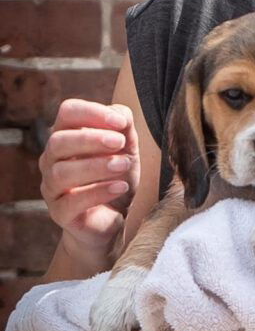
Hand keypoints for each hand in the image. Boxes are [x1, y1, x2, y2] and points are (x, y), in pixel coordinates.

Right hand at [39, 98, 140, 268]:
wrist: (115, 217)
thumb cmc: (118, 175)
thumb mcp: (126, 147)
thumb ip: (123, 126)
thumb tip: (119, 115)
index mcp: (67, 135)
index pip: (67, 112)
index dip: (92, 113)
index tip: (120, 123)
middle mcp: (52, 159)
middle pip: (58, 141)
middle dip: (91, 139)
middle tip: (120, 142)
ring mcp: (52, 187)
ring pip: (61, 172)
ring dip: (96, 166)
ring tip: (123, 165)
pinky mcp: (59, 213)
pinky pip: (71, 201)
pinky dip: (98, 192)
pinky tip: (120, 187)